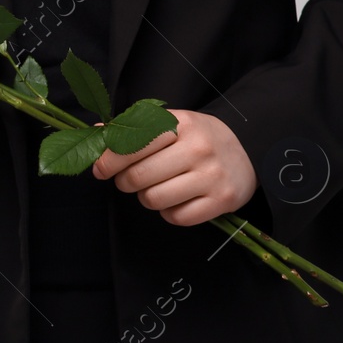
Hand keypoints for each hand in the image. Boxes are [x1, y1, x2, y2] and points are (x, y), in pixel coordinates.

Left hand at [90, 109, 256, 225]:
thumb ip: (132, 129)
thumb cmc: (197, 138)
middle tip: (131, 179)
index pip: (132, 144)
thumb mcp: (169, 124)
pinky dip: (170, 212)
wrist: (248, 149)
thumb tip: (94, 133)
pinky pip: (177, 217)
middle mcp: (198, 148)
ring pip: (154, 200)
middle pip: (138, 177)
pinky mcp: (222, 200)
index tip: (100, 169)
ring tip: (157, 187)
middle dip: (126, 182)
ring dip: (147, 198)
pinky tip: (177, 199)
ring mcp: (212, 176)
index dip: (109, 160)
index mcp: (180, 124)